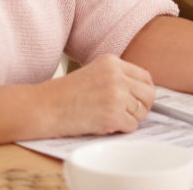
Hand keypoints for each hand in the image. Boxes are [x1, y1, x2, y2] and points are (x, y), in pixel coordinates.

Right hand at [39, 54, 154, 135]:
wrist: (44, 107)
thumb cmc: (64, 94)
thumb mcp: (93, 73)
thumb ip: (116, 77)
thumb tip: (140, 93)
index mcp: (112, 62)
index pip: (145, 77)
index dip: (143, 92)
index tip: (137, 100)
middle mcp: (117, 76)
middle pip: (149, 94)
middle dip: (141, 107)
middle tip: (127, 113)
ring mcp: (117, 95)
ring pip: (142, 112)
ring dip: (129, 119)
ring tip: (109, 118)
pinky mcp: (113, 115)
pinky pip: (132, 126)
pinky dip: (121, 129)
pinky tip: (105, 125)